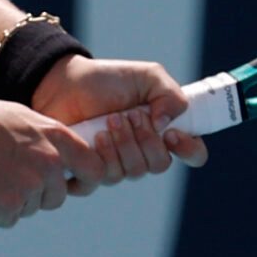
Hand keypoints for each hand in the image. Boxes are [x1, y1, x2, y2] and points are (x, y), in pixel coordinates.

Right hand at [0, 98, 110, 227]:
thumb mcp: (20, 119)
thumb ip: (46, 140)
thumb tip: (63, 161)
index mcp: (56, 137)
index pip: (94, 169)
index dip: (85, 182)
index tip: (75, 186)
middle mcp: (49, 163)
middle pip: (57, 196)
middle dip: (38, 195)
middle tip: (8, 179)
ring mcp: (31, 186)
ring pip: (31, 208)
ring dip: (13, 201)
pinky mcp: (10, 207)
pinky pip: (9, 219)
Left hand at [30, 57, 210, 180]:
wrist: (64, 83)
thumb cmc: (107, 80)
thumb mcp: (147, 76)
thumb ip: (169, 94)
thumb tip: (166, 126)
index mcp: (164, 131)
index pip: (193, 153)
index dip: (189, 149)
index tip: (172, 133)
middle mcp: (144, 152)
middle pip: (159, 165)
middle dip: (145, 139)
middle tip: (129, 115)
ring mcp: (117, 165)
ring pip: (132, 173)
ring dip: (122, 144)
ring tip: (108, 120)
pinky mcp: (89, 172)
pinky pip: (101, 180)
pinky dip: (100, 158)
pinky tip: (93, 138)